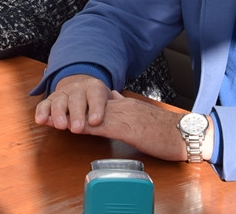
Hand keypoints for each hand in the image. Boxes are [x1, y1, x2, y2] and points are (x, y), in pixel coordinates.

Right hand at [35, 74, 111, 132]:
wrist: (81, 86)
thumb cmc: (97, 100)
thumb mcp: (109, 101)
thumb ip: (116, 105)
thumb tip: (125, 109)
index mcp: (94, 88)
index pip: (96, 97)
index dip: (96, 108)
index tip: (95, 121)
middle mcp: (77, 88)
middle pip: (76, 100)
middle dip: (77, 114)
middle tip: (78, 128)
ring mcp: (63, 93)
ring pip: (59, 101)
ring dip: (59, 114)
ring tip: (61, 126)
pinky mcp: (51, 100)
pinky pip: (44, 104)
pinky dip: (42, 112)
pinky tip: (41, 120)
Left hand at [36, 77, 206, 161]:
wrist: (186, 133)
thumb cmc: (168, 130)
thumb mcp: (144, 118)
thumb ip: (128, 110)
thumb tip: (114, 103)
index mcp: (125, 105)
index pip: (96, 101)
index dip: (77, 103)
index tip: (60, 104)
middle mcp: (122, 106)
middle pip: (89, 104)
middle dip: (69, 107)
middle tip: (49, 110)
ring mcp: (125, 115)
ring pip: (92, 113)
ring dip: (73, 116)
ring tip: (54, 119)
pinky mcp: (129, 128)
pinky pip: (104, 125)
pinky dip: (87, 126)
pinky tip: (74, 128)